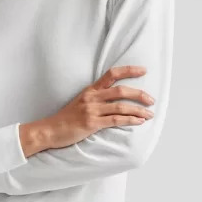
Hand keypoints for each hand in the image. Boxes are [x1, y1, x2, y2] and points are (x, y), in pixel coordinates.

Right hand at [35, 65, 155, 150]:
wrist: (49, 130)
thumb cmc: (66, 119)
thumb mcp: (80, 102)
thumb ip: (96, 99)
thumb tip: (114, 100)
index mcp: (90, 90)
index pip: (111, 74)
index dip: (129, 71)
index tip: (143, 70)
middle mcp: (92, 97)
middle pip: (121, 90)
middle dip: (140, 94)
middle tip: (152, 99)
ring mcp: (92, 110)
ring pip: (121, 106)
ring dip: (139, 110)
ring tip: (150, 114)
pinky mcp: (91, 123)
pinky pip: (115, 120)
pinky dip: (130, 120)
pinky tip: (139, 121)